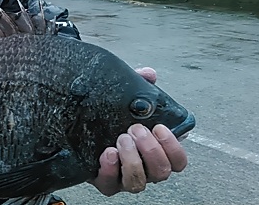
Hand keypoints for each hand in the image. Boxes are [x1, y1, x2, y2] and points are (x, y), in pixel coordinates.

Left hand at [89, 67, 187, 195]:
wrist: (80, 129)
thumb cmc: (112, 117)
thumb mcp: (125, 98)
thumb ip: (139, 84)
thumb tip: (149, 74)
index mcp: (156, 151)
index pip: (178, 160)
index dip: (173, 147)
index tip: (159, 127)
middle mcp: (145, 168)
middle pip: (162, 172)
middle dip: (150, 150)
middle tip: (135, 129)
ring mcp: (125, 178)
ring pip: (139, 182)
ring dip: (132, 159)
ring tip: (121, 138)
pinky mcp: (105, 182)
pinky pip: (111, 185)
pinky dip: (110, 169)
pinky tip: (107, 152)